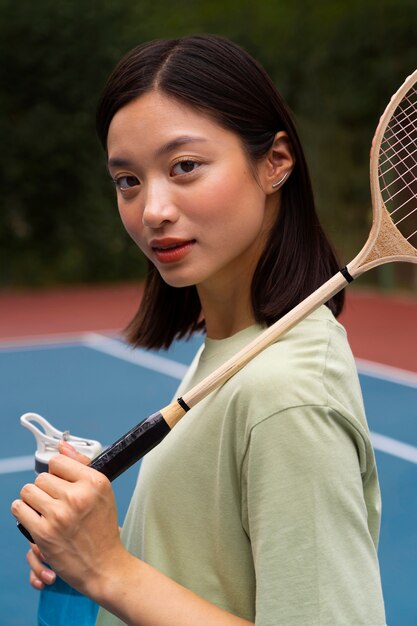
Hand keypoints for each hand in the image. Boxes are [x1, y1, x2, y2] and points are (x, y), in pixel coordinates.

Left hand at [12, 441, 121, 596]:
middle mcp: (77, 496)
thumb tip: (62, 445)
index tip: (61, 481)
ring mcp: (59, 514)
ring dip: (33, 499)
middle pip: (42, 477)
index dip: (58, 472)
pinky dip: (23, 511)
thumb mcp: (103, 491)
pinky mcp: (44, 532)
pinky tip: (34, 516)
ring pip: (29, 490)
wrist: (103, 565)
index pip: (59, 461)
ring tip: (44, 508)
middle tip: (55, 500)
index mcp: (94, 482)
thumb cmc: (102, 528)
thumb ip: (82, 465)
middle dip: (46, 488)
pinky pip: (19, 508)